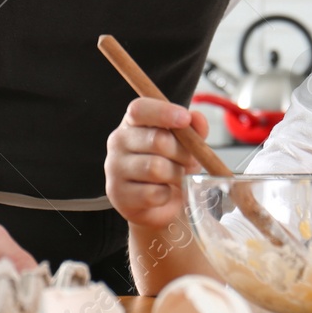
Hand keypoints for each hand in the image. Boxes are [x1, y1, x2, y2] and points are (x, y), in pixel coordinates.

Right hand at [104, 98, 209, 228]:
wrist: (160, 203)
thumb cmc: (172, 166)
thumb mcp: (186, 145)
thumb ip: (193, 129)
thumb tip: (196, 117)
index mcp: (132, 122)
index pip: (139, 109)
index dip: (163, 112)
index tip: (185, 119)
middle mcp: (118, 141)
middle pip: (156, 139)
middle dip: (182, 152)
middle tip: (188, 162)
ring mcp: (114, 168)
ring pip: (156, 167)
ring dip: (175, 175)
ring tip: (176, 177)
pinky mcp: (119, 195)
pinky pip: (153, 193)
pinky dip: (166, 195)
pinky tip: (163, 193)